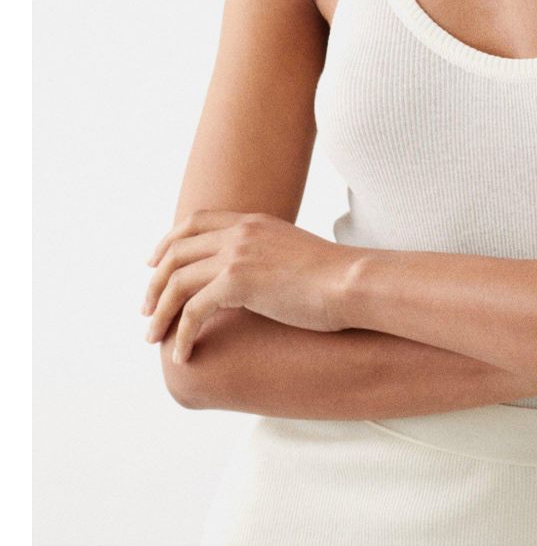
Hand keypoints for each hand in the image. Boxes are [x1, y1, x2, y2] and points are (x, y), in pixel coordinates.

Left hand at [140, 210, 363, 361]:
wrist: (350, 283)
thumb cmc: (332, 277)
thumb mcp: (293, 253)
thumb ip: (266, 255)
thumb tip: (252, 277)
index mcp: (252, 221)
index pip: (195, 221)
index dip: (167, 242)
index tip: (153, 265)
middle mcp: (239, 232)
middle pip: (177, 251)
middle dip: (155, 283)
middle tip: (146, 311)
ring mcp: (237, 254)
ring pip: (177, 281)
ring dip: (159, 311)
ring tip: (153, 338)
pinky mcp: (238, 282)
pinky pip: (193, 310)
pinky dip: (181, 334)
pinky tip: (182, 354)